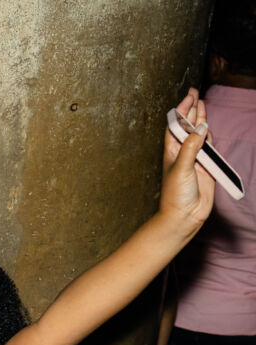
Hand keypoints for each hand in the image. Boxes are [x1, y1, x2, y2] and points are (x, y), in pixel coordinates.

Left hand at [158, 89, 214, 233]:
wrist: (185, 216)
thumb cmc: (175, 195)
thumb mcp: (181, 169)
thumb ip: (191, 148)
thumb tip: (200, 128)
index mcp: (171, 151)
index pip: (175, 126)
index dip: (180, 111)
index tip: (187, 97)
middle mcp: (182, 153)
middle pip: (187, 126)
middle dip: (190, 110)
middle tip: (195, 92)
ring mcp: (195, 158)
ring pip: (198, 133)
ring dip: (200, 119)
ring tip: (201, 103)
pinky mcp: (206, 166)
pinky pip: (209, 146)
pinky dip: (209, 134)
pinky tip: (208, 124)